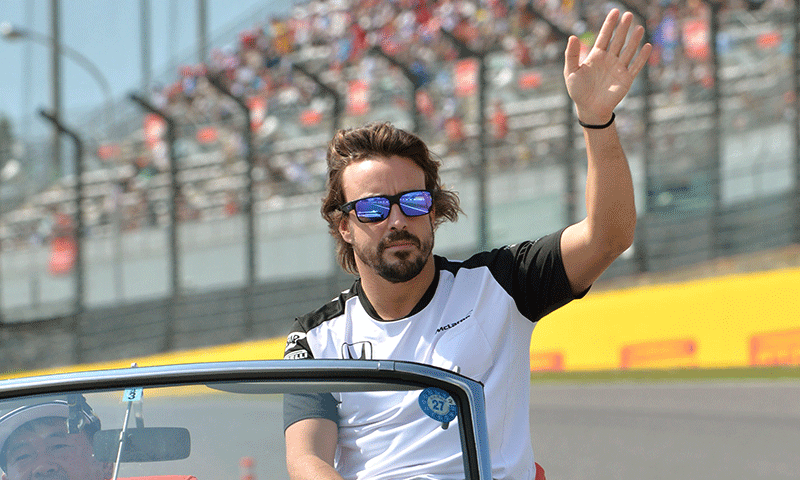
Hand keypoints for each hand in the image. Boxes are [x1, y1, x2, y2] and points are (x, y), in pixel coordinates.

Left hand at [564, 9, 651, 124]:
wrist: (589, 109)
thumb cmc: (578, 91)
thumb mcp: (571, 72)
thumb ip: (571, 55)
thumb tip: (572, 36)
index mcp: (596, 56)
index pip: (604, 36)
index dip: (609, 24)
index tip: (615, 11)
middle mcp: (609, 59)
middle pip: (618, 40)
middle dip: (623, 28)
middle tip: (628, 14)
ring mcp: (618, 68)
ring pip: (628, 51)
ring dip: (634, 40)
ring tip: (639, 27)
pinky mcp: (626, 79)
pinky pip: (635, 66)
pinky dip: (641, 57)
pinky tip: (646, 46)